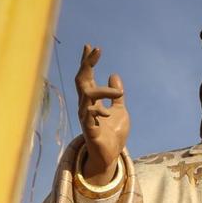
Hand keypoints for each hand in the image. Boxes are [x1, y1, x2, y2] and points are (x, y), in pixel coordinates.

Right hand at [75, 44, 128, 182]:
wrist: (110, 155)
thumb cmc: (113, 133)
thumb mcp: (120, 111)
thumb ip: (116, 95)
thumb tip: (114, 75)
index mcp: (91, 100)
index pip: (87, 76)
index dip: (88, 62)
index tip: (91, 47)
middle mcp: (85, 106)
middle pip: (81, 81)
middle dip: (87, 65)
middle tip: (95, 51)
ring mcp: (85, 118)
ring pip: (87, 97)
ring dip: (102, 92)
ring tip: (119, 93)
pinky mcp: (89, 131)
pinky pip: (89, 118)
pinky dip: (97, 113)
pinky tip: (106, 113)